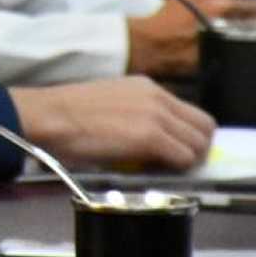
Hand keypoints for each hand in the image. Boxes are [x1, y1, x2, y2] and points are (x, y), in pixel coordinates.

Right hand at [11, 77, 214, 170]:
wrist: (50, 115)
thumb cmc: (69, 114)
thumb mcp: (112, 101)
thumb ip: (139, 112)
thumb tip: (156, 138)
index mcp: (147, 87)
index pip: (192, 113)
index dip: (190, 135)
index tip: (179, 149)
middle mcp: (157, 97)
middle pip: (205, 127)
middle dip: (197, 149)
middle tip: (178, 163)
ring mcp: (155, 115)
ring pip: (198, 145)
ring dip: (186, 161)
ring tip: (163, 168)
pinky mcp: (150, 136)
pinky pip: (183, 159)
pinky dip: (175, 169)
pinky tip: (153, 169)